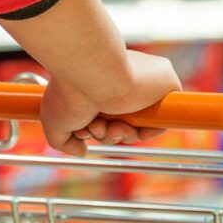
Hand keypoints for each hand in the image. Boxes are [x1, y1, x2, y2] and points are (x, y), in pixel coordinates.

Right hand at [40, 50, 181, 155]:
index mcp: (103, 84)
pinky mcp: (166, 84)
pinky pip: (163, 120)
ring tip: (104, 124)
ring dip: (121, 135)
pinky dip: (147, 132)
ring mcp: (146, 85)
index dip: (97, 130)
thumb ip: (65, 141)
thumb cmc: (70, 91)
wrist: (93, 72)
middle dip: (107, 134)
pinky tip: (128, 128)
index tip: (84, 130)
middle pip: (123, 124)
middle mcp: (124, 83)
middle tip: (95, 128)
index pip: (107, 117)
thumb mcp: (55, 121)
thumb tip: (82, 151)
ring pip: (140, 125)